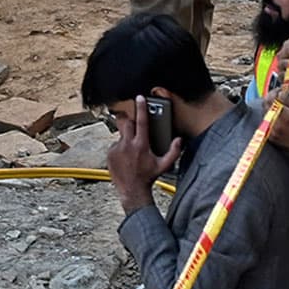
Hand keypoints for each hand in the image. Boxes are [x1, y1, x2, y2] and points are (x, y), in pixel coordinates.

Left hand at [106, 96, 181, 212]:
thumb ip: (174, 151)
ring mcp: (116, 149)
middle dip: (129, 120)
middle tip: (133, 124)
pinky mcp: (109, 153)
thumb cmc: (148, 177)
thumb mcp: (164, 165)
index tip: (140, 98)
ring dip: (127, 138)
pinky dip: (120, 148)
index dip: (141, 108)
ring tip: (132, 151)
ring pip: (120, 135)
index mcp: (141, 145)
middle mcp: (127, 145)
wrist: (132, 190)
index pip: (141, 121)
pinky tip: (126, 157)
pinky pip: (115, 145)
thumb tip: (179, 140)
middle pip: (125, 122)